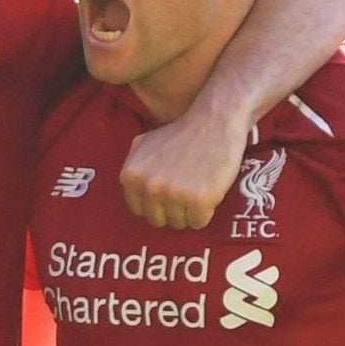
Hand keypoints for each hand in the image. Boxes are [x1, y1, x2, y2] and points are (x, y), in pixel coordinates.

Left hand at [119, 113, 245, 229]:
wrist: (214, 122)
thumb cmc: (181, 133)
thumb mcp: (144, 143)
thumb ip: (132, 166)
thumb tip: (130, 187)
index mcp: (131, 176)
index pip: (139, 210)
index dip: (155, 204)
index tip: (168, 193)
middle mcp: (149, 187)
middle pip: (158, 220)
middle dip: (171, 210)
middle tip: (185, 192)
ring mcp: (174, 195)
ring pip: (178, 223)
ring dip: (188, 211)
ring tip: (197, 189)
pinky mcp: (199, 201)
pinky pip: (198, 223)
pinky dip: (205, 212)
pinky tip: (208, 193)